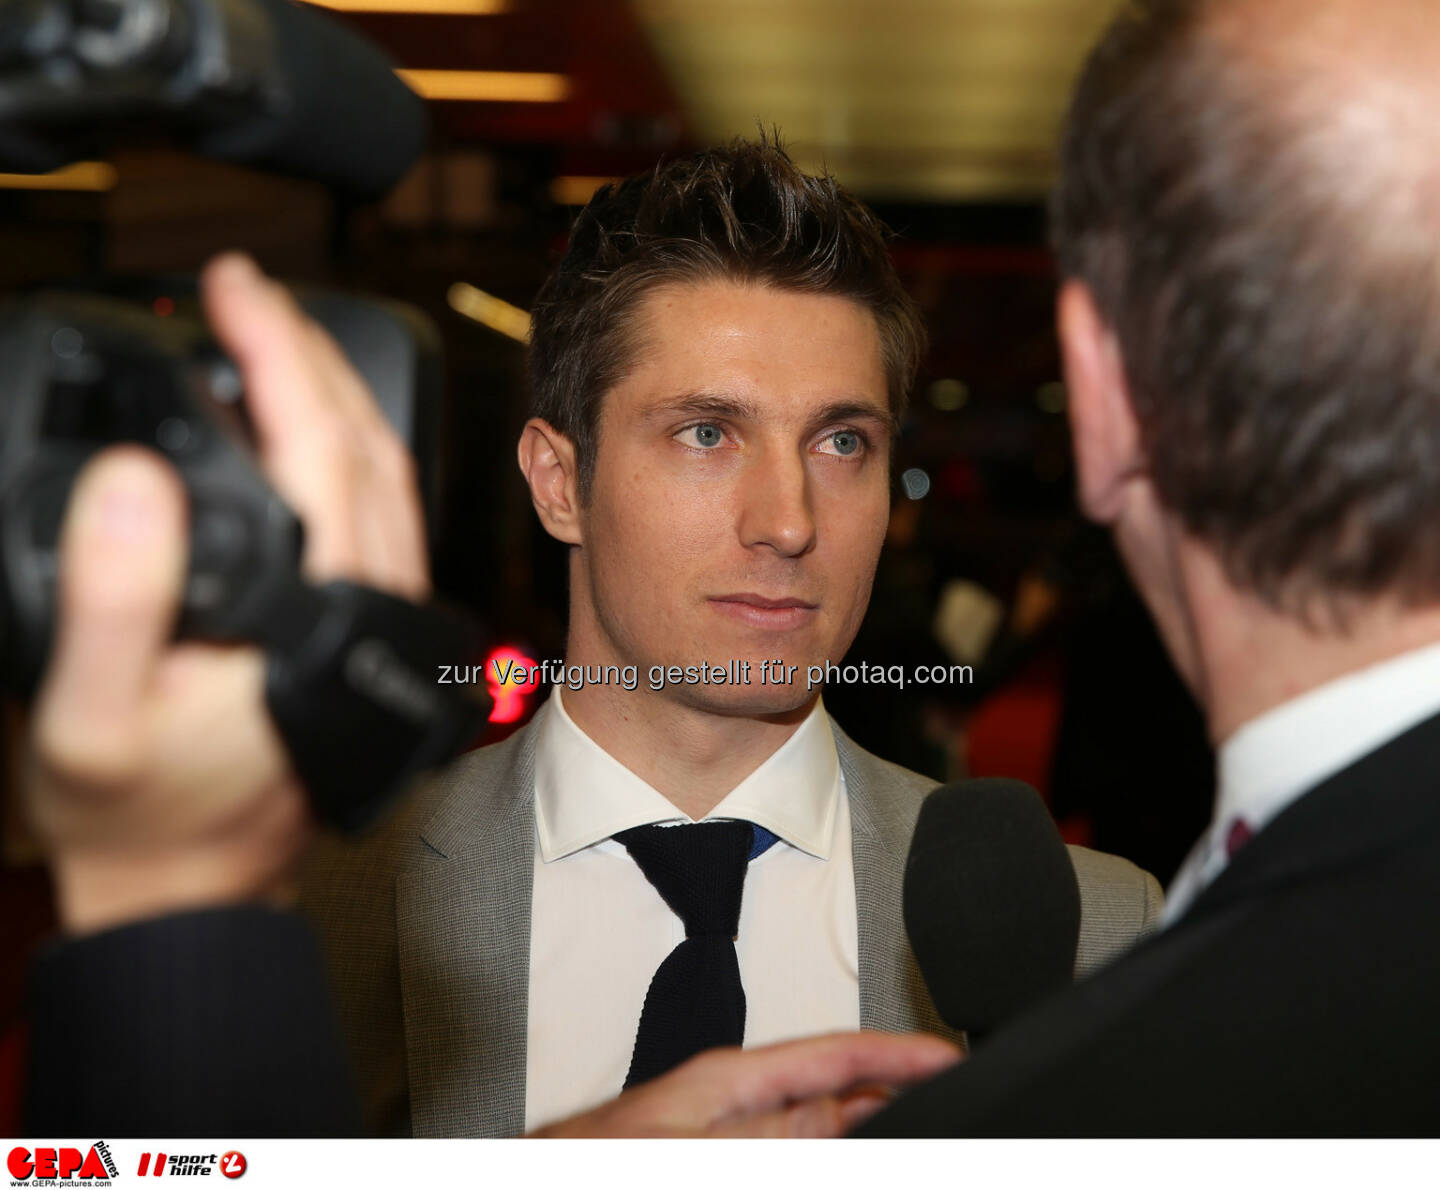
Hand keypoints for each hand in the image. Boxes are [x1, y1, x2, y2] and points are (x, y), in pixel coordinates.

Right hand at [24, 254, 428, 934]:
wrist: (193, 882)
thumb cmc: (137, 812)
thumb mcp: (90, 716)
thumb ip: (113, 600)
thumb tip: (136, 474)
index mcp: (318, 612)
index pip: (316, 448)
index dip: (273, 351)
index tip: (231, 283)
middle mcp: (369, 604)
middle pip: (364, 446)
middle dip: (306, 352)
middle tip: (244, 290)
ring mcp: (379, 611)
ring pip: (385, 474)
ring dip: (333, 393)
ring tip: (269, 333)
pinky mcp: (367, 619)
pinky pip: (376, 510)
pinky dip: (342, 446)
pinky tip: (300, 424)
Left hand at [531, 1032, 961, 1137]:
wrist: (545, 1176)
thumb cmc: (588, 1159)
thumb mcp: (692, 1147)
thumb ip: (774, 1131)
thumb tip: (844, 1111)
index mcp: (728, 1083)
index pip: (833, 1052)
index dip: (897, 1052)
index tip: (949, 1058)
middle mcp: (730, 1108)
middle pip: (833, 1095)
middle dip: (890, 1095)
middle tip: (945, 1104)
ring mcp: (723, 1139)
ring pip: (814, 1127)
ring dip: (858, 1124)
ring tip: (904, 1124)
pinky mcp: (714, 1160)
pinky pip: (787, 1145)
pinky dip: (822, 1143)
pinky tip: (839, 1145)